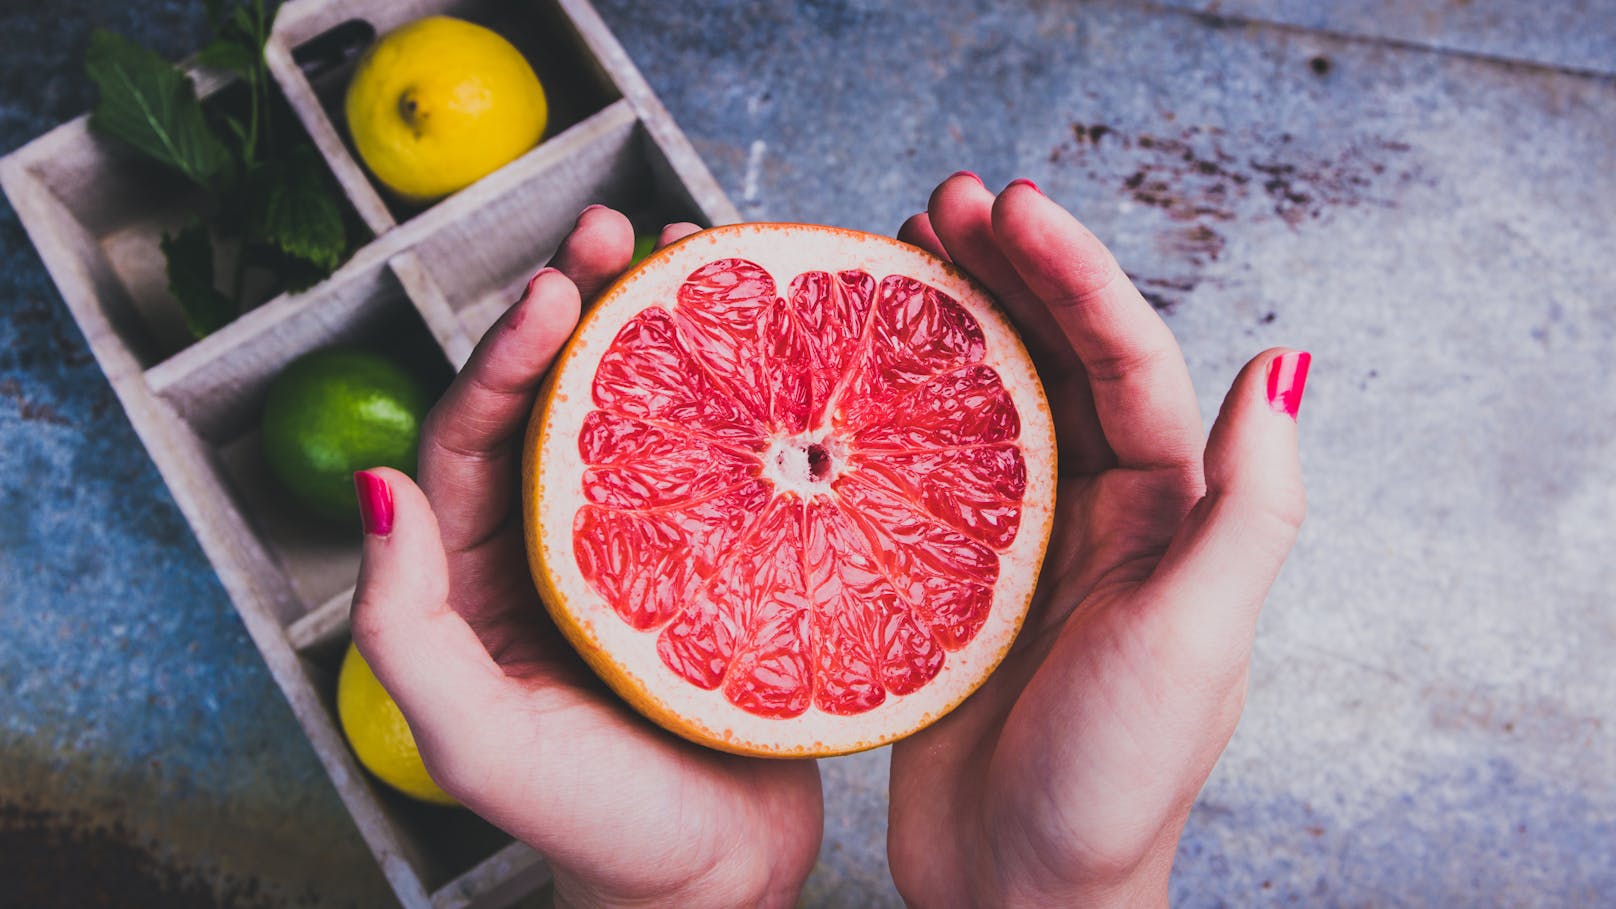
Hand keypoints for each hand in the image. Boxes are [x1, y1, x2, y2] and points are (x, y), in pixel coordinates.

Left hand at [348, 207, 823, 908]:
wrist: (713, 885)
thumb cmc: (592, 824)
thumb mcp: (474, 738)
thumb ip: (404, 625)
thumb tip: (374, 483)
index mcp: (481, 572)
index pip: (474, 436)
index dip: (507, 355)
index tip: (557, 289)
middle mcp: (558, 542)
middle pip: (562, 399)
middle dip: (585, 306)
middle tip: (621, 229)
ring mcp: (648, 545)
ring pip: (648, 412)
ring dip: (666, 331)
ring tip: (696, 253)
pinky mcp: (726, 559)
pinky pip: (726, 461)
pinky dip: (744, 399)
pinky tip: (777, 351)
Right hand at [886, 175, 1308, 906]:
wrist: (1018, 894)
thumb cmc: (1116, 784)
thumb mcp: (1199, 642)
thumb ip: (1251, 509)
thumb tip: (1281, 367)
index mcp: (1167, 514)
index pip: (1126, 361)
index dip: (1076, 275)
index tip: (1013, 208)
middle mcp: (1096, 512)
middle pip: (1054, 360)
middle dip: (1008, 272)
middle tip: (942, 200)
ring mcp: (1016, 543)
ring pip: (984, 402)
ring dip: (947, 321)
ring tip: (897, 248)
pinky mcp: (945, 582)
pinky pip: (918, 472)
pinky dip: (888, 412)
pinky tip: (846, 370)